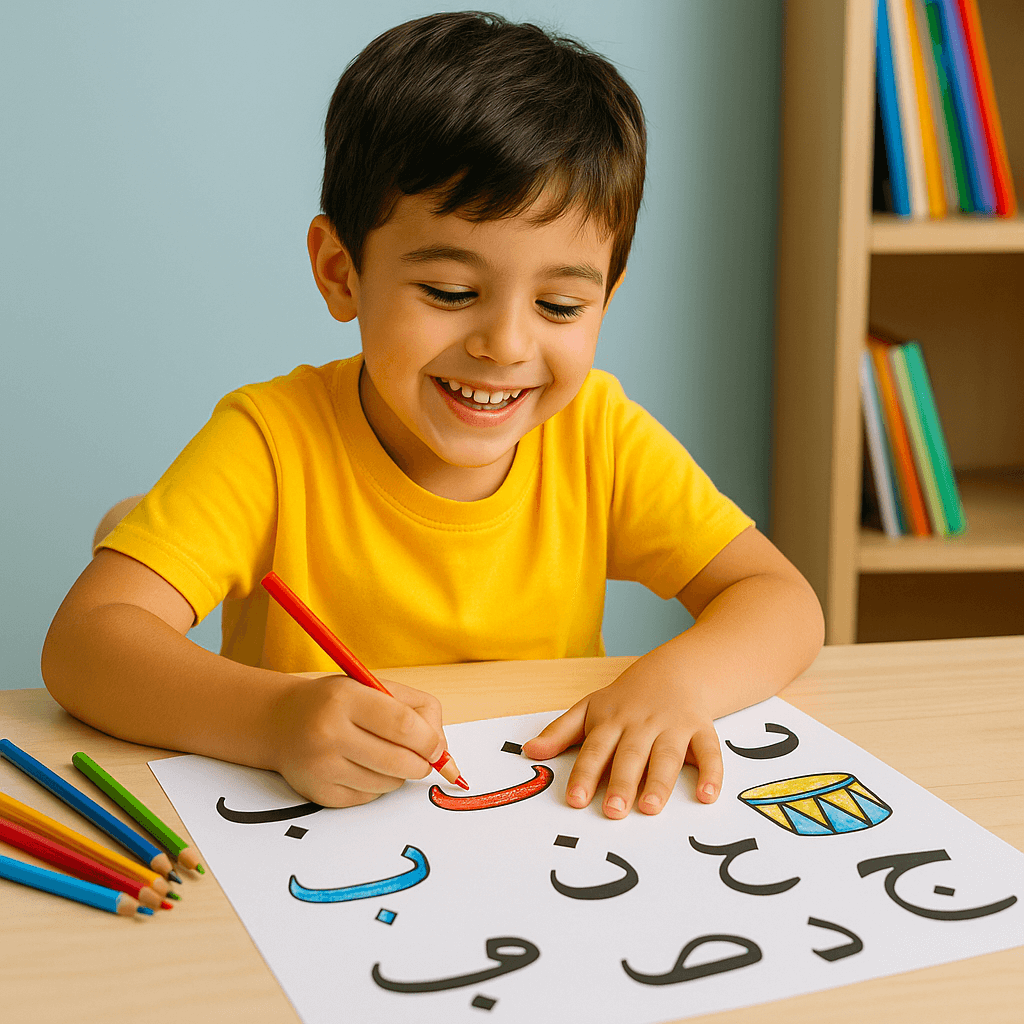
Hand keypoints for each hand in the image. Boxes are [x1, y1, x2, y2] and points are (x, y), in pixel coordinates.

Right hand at [271, 674, 447, 806]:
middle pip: (400, 761)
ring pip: (387, 784)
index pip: (403, 725)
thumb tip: (447, 758)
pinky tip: (363, 767)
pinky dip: (377, 786)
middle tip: (422, 758)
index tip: (436, 747)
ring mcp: (321, 765)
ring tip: (385, 755)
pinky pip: (369, 798)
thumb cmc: (340, 703)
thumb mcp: (376, 688)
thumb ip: (419, 712)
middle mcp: (329, 732)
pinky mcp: (318, 792)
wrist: (282, 721)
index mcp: (346, 697)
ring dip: (399, 774)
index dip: (430, 740)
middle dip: (422, 764)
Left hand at [521, 661, 722, 818]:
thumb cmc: (625, 699)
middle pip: (630, 755)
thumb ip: (560, 733)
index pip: (595, 749)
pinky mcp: (701, 730)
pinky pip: (709, 752)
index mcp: (611, 720)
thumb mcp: (589, 709)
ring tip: (650, 807)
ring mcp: (673, 727)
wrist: (674, 671)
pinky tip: (707, 797)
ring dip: (659, 782)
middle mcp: (642, 724)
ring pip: (666, 756)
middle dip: (621, 783)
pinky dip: (712, 774)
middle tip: (612, 812)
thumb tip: (529, 752)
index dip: (584, 774)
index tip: (574, 800)